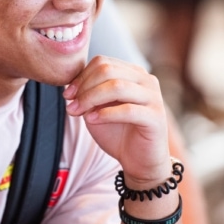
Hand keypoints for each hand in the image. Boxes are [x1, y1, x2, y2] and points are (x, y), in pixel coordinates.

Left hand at [63, 55, 168, 184]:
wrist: (139, 161)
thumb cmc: (118, 133)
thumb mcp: (97, 109)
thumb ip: (88, 93)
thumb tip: (69, 84)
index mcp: (133, 73)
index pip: (102, 62)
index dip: (81, 77)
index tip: (67, 95)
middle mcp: (146, 80)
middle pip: (108, 70)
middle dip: (84, 87)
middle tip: (70, 105)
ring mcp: (153, 97)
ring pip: (117, 87)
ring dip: (90, 98)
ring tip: (77, 112)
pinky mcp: (156, 117)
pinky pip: (128, 110)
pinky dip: (105, 114)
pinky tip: (91, 120)